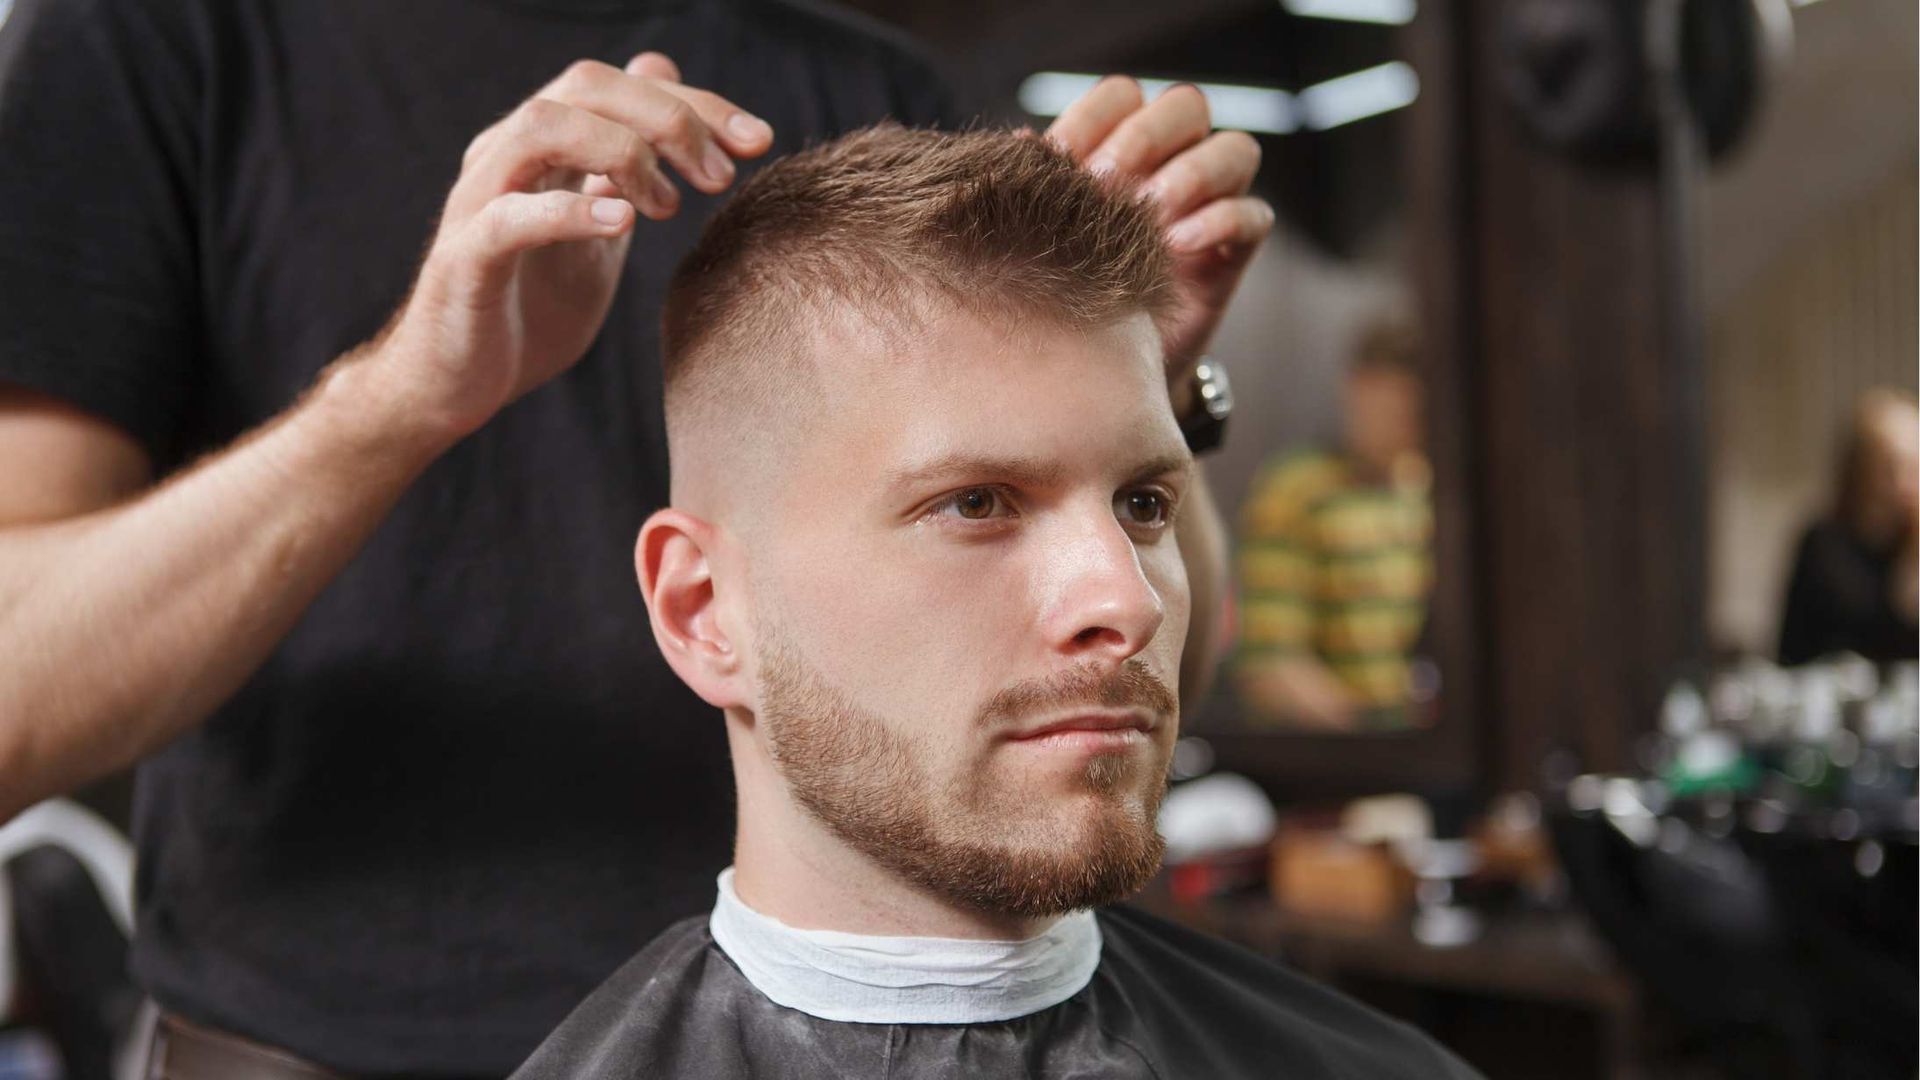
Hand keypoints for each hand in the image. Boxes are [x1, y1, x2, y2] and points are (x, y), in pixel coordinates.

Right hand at [373, 52, 773, 438]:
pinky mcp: (463, 261)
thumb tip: (663, 77)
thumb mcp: (600, 227)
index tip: (758, 141)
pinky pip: (506, 217)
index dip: (696, 104)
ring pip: (541, 128)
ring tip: (670, 206)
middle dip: (668, 119)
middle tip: (720, 176)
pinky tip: (621, 224)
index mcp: (543, 147)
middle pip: (585, 87)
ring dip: (621, 153)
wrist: (459, 384)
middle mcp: (506, 157)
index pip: (621, 87)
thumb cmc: (530, 308)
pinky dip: (567, 212)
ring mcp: (478, 203)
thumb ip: (630, 164)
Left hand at [1046, 77, 1270, 394]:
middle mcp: (1172, 164)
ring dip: (1193, 172)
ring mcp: (1209, 206)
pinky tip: (1177, 245)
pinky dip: (1221, 220)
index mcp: (1120, 148)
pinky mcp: (1231, 255)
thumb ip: (1039, 189)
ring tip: (1152, 212)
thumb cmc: (1060, 295)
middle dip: (1146, 136)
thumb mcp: (1041, 240)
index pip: (1121, 96)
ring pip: (1235, 150)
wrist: (1092, 374)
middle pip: (1186, 106)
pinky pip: (1254, 216)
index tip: (1057, 160)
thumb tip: (1023, 140)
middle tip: (1107, 183)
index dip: (1092, 116)